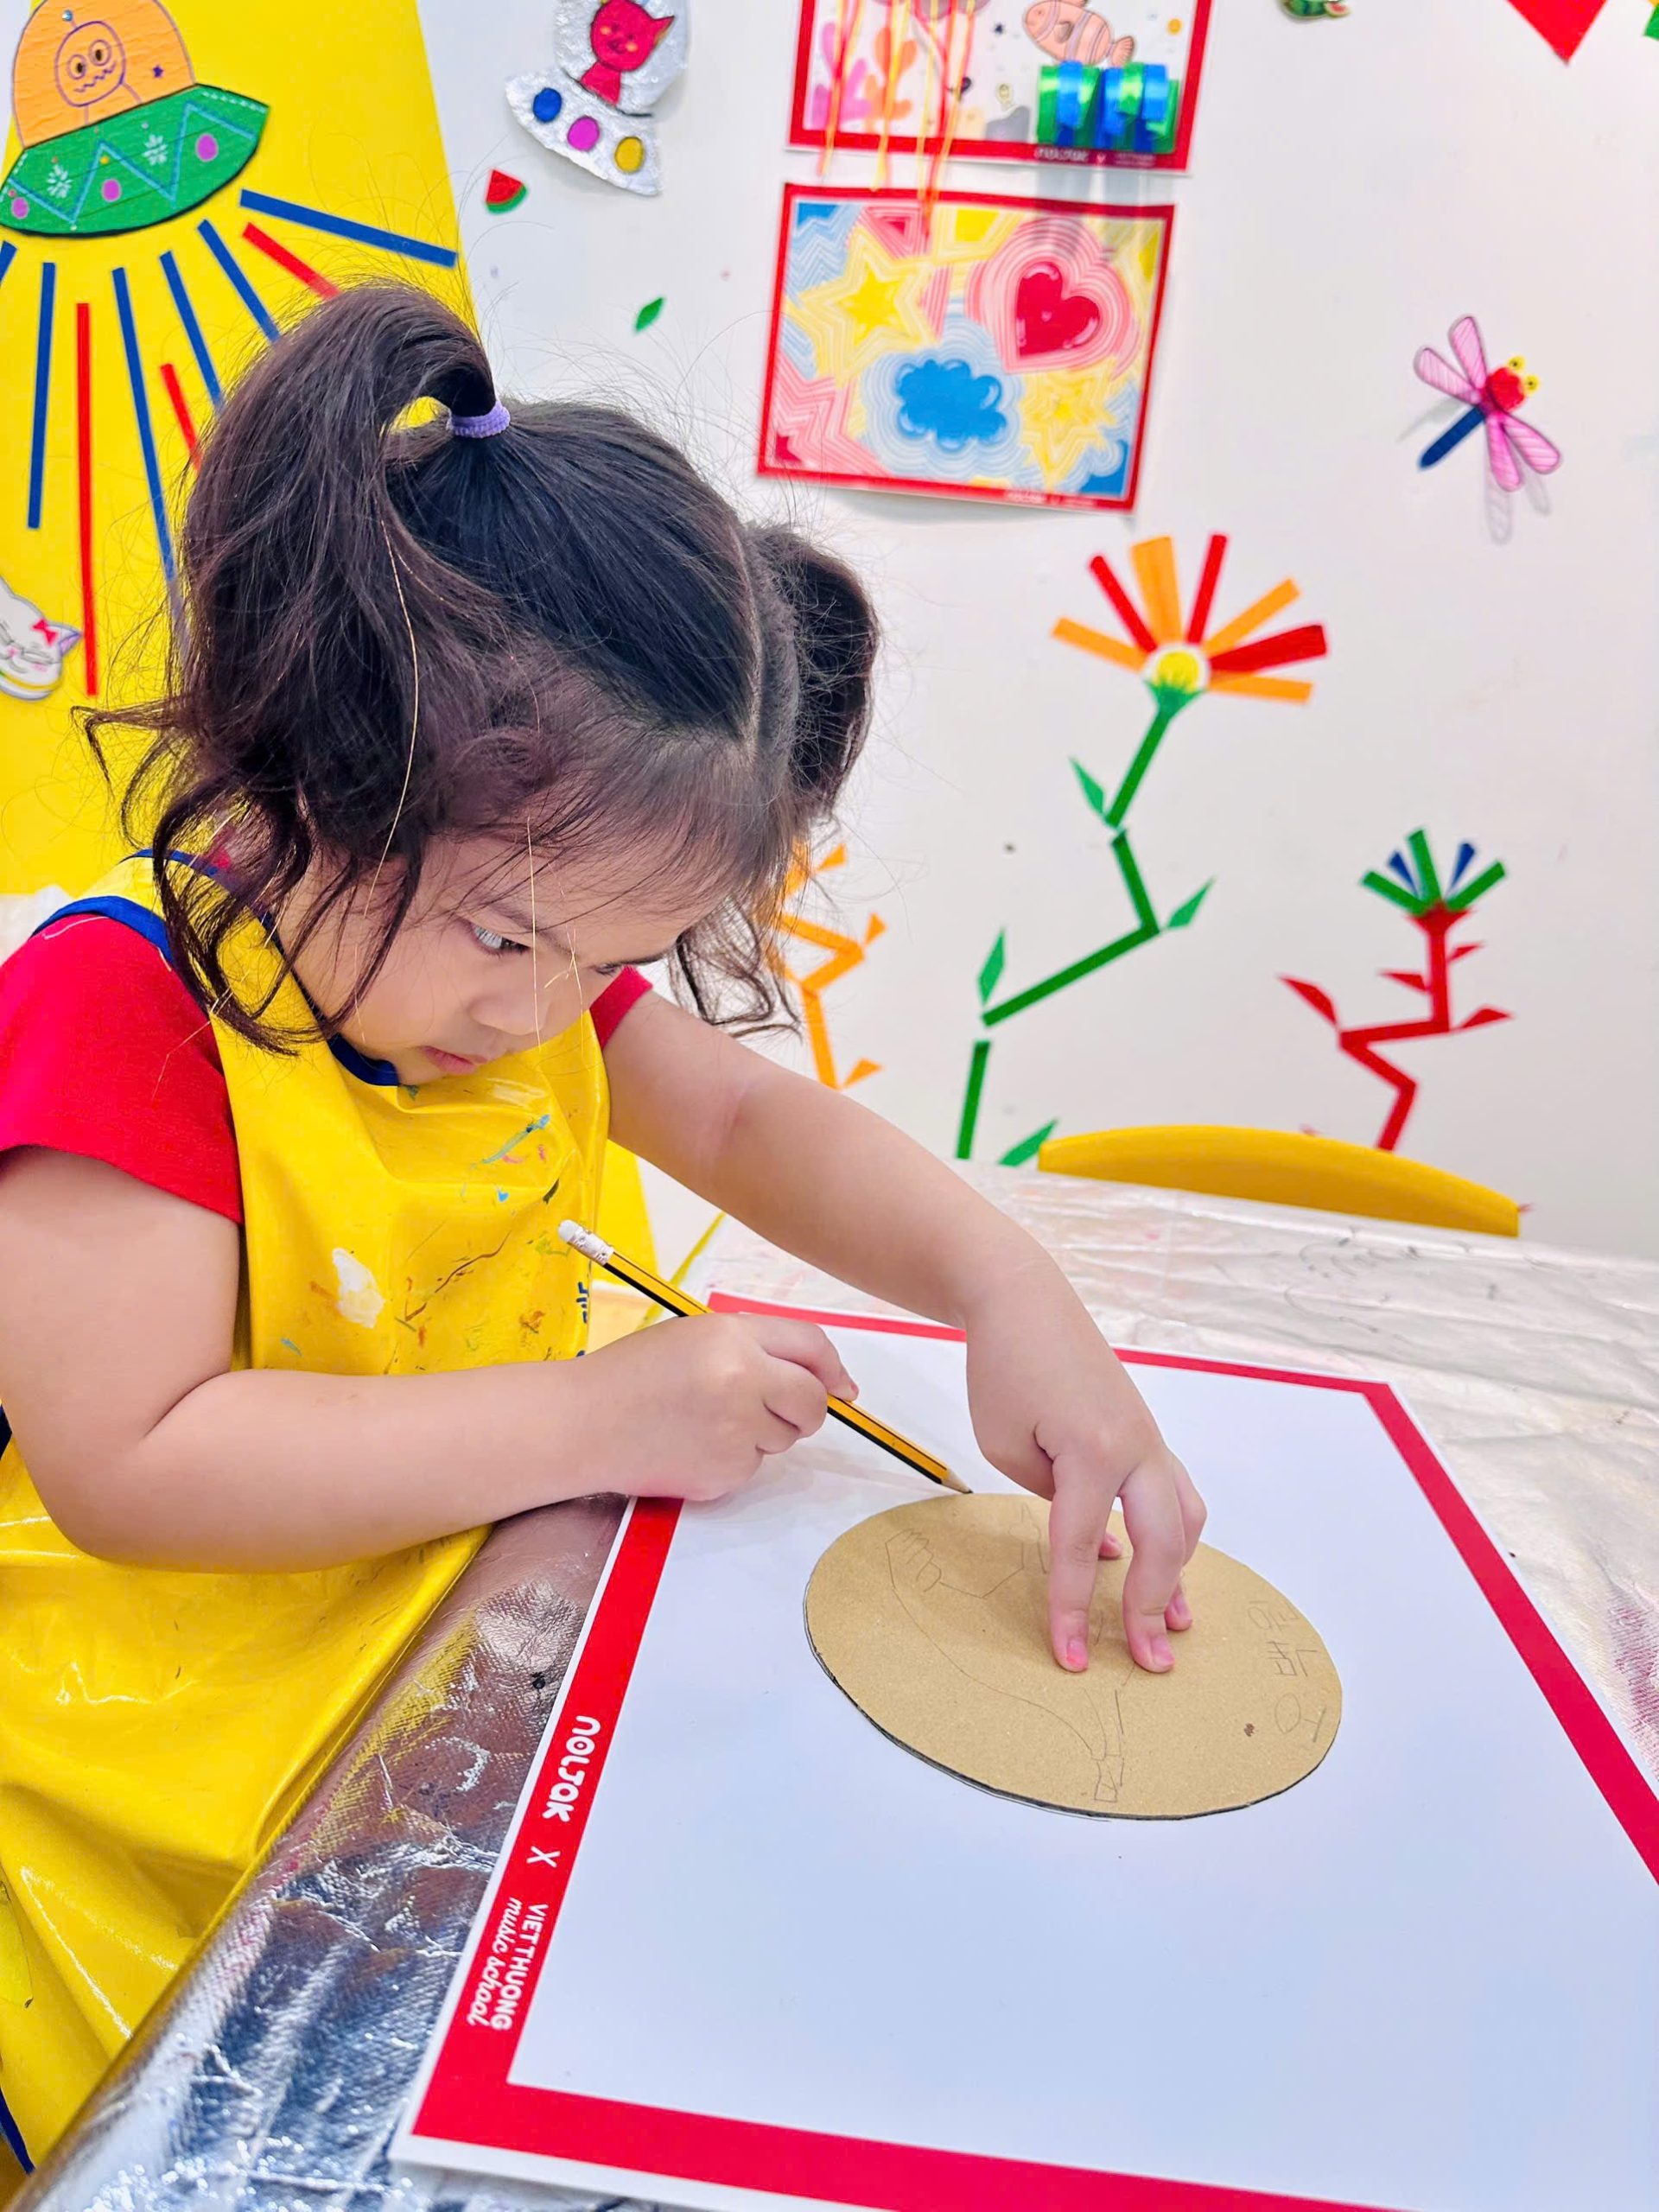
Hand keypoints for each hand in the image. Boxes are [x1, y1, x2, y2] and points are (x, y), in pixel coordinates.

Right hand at [577, 1312, 856, 1503]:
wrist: (581, 1424)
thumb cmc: (634, 1374)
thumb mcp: (696, 1337)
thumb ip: (757, 1348)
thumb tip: (829, 1385)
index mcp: (733, 1338)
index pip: (811, 1347)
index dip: (832, 1368)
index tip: (843, 1386)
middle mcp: (742, 1382)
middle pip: (811, 1403)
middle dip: (803, 1409)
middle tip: (768, 1408)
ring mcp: (735, 1433)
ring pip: (782, 1438)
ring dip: (760, 1432)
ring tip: (704, 1420)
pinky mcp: (723, 1475)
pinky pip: (751, 1467)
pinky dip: (731, 1459)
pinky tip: (690, 1446)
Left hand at [961, 1257, 1205, 1674]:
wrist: (1025, 1300)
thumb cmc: (1004, 1367)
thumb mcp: (1004, 1444)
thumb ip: (1047, 1497)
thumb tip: (1088, 1536)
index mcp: (1093, 1451)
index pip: (1081, 1548)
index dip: (1073, 1609)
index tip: (1070, 1658)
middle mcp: (1135, 1447)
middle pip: (1161, 1543)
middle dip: (1153, 1607)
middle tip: (1148, 1662)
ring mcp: (1148, 1438)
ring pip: (1185, 1517)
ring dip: (1181, 1572)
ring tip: (1176, 1622)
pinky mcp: (1145, 1433)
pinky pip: (1174, 1492)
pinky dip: (1173, 1534)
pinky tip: (1157, 1564)